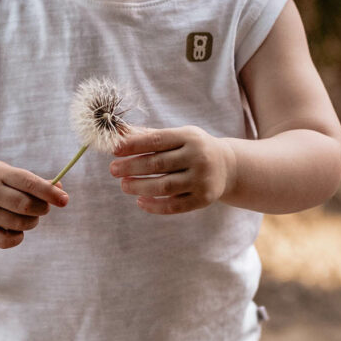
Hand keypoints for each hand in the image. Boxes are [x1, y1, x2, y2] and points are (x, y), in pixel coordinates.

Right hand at [0, 161, 68, 247]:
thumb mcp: (8, 172)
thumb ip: (33, 181)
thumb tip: (60, 189)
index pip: (28, 183)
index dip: (49, 192)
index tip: (64, 200)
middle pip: (25, 205)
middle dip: (42, 208)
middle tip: (44, 208)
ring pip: (18, 223)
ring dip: (32, 222)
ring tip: (31, 217)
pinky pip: (5, 241)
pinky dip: (18, 238)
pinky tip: (18, 230)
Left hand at [109, 126, 234, 214]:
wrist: (228, 166)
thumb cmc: (192, 148)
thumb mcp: (177, 136)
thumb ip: (149, 136)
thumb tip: (117, 135)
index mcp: (189, 137)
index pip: (157, 140)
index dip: (133, 145)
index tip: (114, 150)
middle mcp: (198, 157)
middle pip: (158, 164)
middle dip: (132, 167)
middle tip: (113, 170)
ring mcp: (202, 179)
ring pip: (165, 186)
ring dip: (140, 186)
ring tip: (124, 185)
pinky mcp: (203, 199)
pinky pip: (175, 205)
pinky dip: (155, 206)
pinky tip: (140, 201)